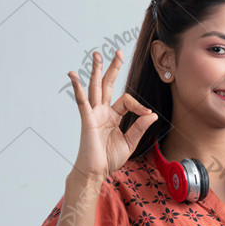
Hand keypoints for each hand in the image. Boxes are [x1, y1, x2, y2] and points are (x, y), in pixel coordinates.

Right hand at [67, 49, 157, 181]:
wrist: (96, 172)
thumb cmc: (109, 159)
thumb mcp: (130, 142)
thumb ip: (139, 127)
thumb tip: (151, 114)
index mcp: (113, 116)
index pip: (127, 101)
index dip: (139, 105)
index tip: (147, 114)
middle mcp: (102, 112)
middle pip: (107, 85)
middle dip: (112, 68)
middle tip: (117, 52)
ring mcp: (93, 114)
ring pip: (95, 88)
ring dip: (96, 71)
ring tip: (96, 55)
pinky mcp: (87, 120)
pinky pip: (82, 102)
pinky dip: (77, 88)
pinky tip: (73, 75)